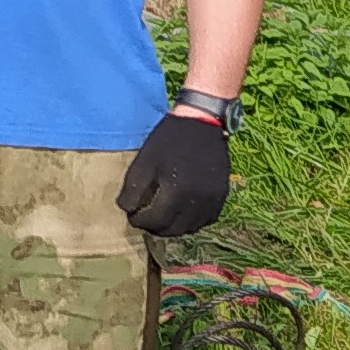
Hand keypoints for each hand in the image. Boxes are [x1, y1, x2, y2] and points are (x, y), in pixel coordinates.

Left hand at [116, 114, 230, 237]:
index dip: (140, 221)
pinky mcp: (222, 195)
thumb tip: (126, 209)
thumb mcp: (145, 159)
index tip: (132, 216)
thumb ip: (133, 187)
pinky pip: (206, 219)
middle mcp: (197, 200)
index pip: (155, 220)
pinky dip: (192, 222)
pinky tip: (182, 213)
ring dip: (174, 227)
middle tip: (146, 219)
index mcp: (177, 190)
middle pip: (174, 229)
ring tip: (163, 218)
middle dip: (156, 227)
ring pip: (191, 227)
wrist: (202, 121)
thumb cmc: (170, 139)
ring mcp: (213, 199)